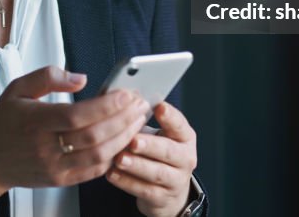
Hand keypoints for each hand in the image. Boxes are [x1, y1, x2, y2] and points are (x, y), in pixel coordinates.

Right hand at [0, 66, 150, 207]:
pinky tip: (122, 141)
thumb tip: (80, 78)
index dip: (107, 105)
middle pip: (94, 135)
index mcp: (36, 121)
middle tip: (140, 105)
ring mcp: (54, 167)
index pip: (78, 114)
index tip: (126, 94)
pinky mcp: (60, 180)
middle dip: (123, 119)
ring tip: (137, 121)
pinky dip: (112, 156)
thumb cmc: (2, 123)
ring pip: (99, 155)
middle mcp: (46, 147)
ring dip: (123, 138)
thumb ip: (47, 77)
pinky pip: (93, 171)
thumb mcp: (17, 88)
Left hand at [107, 101, 197, 216]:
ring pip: (157, 173)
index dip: (170, 117)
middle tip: (133, 140)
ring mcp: (176, 180)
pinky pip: (144, 190)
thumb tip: (118, 100)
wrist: (168, 189)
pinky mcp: (162, 197)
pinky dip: (127, 182)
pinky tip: (112, 174)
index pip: (180, 125)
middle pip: (169, 151)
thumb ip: (141, 119)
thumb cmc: (157, 152)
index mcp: (185, 137)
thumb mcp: (157, 134)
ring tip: (119, 159)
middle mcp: (185, 158)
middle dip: (150, 145)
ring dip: (137, 165)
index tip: (159, 107)